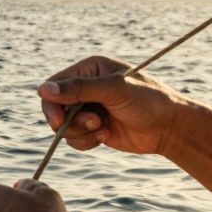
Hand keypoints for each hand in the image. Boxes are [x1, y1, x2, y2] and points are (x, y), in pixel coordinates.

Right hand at [38, 56, 184, 154]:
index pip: (54, 85)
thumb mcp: (114, 90)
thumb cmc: (147, 101)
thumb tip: (42, 89)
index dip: (52, 103)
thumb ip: (78, 89)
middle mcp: (85, 87)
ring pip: (62, 126)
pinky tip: (104, 137)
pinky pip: (73, 139)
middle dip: (69, 121)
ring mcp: (88, 108)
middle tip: (91, 125)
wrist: (169, 128)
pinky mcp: (92, 128)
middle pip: (54, 107)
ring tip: (102, 130)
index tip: (59, 120)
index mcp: (89, 69)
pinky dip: (85, 142)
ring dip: (80, 132)